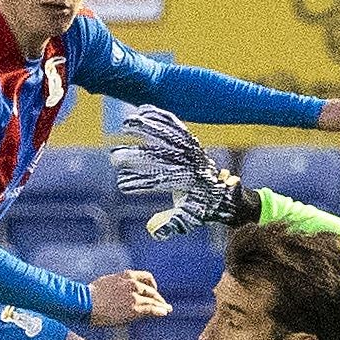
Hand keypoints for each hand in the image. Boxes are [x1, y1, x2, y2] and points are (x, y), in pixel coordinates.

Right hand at [88, 270, 171, 326]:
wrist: (85, 302)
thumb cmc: (90, 294)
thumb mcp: (107, 282)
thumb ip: (118, 284)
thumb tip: (121, 290)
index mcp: (126, 275)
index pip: (146, 277)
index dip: (152, 284)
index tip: (154, 289)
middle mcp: (133, 284)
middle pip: (151, 290)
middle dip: (158, 297)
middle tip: (163, 303)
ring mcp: (134, 296)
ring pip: (153, 301)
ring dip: (161, 306)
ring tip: (167, 310)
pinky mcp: (134, 309)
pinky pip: (151, 310)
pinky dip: (159, 311)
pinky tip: (164, 313)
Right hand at [109, 106, 238, 238]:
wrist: (226, 194)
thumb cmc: (202, 208)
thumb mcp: (187, 219)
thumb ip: (170, 223)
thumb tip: (153, 230)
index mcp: (188, 184)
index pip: (160, 182)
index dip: (140, 183)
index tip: (121, 185)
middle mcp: (190, 164)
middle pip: (160, 156)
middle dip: (135, 156)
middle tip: (114, 159)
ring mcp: (191, 150)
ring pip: (167, 134)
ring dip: (146, 127)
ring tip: (125, 123)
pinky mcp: (190, 140)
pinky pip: (175, 124)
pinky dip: (159, 115)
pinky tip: (142, 109)